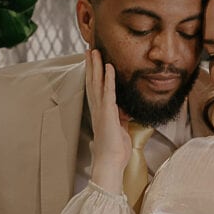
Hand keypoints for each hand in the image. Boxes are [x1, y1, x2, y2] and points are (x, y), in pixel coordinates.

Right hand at [86, 48, 131, 192]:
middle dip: (91, 65)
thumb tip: (124, 112)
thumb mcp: (120, 130)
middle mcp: (97, 109)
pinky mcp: (108, 113)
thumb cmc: (115, 151)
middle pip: (92, 82)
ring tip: (93, 52)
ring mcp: (101, 110)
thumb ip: (120, 118)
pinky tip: (109, 67)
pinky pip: (109, 92)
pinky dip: (109, 78)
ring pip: (97, 83)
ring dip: (96, 66)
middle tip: (89, 50)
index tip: (92, 62)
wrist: (111, 163)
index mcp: (100, 113)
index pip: (95, 89)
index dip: (93, 74)